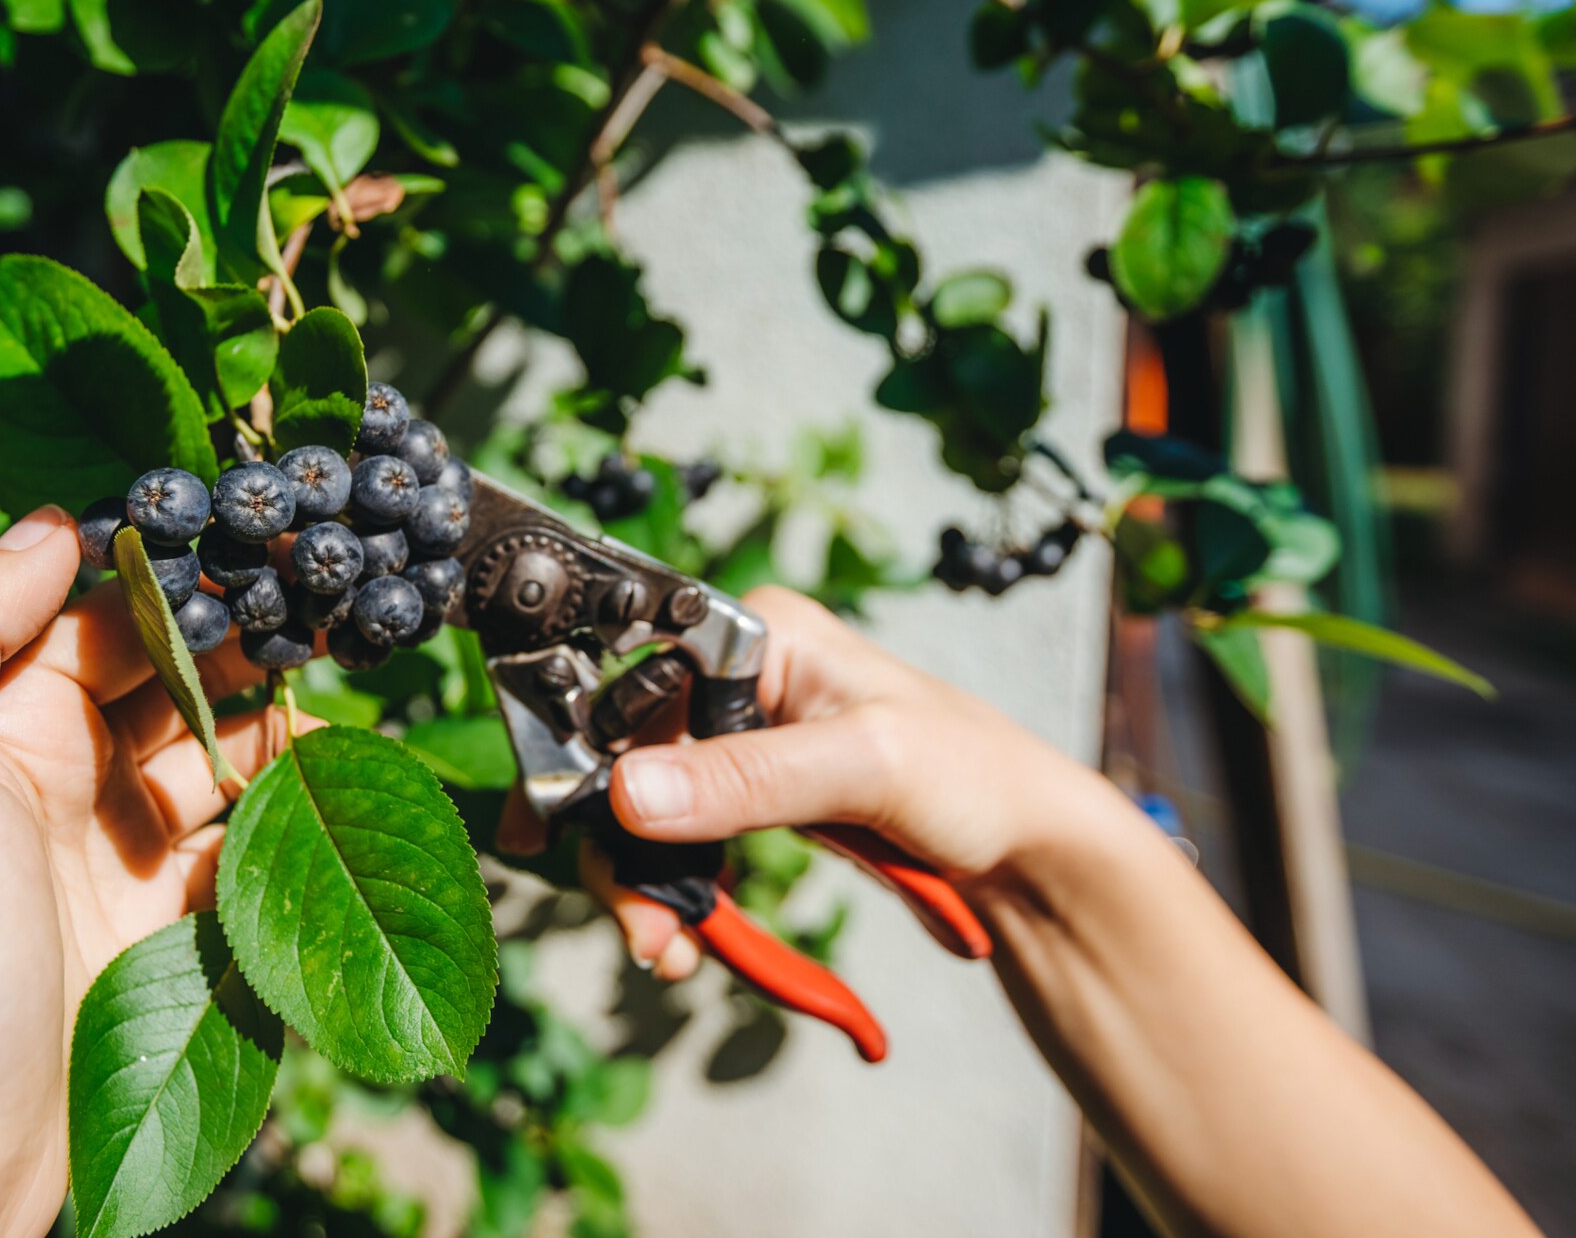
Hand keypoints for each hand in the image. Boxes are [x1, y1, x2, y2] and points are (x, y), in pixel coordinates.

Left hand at [0, 506, 306, 1237]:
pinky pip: (240, 845)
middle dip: (241, 636)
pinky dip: (289, 815)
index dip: (171, 565)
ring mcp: (104, 852)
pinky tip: (337, 794)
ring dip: (277, 724)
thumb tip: (56, 521)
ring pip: (212, 752)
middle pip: (161, 671)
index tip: (264, 525)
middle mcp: (37, 771)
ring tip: (344, 702)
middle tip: (333, 605)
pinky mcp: (160, 927)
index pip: (83, 605)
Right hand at [500, 586, 1124, 978]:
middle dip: (619, 848)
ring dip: (642, 885)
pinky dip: (673, 896)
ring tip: (664, 950)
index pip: (632, 680)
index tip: (554, 826)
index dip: (585, 755)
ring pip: (644, 812)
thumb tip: (631, 792)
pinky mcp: (750, 798)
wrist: (1030, 851)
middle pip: (624, 758)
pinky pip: (681, 844)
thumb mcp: (862, 767)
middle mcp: (739, 679)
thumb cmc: (976, 777)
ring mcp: (741, 742)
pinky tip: (681, 941)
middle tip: (636, 926)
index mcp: (758, 634)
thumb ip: (746, 778)